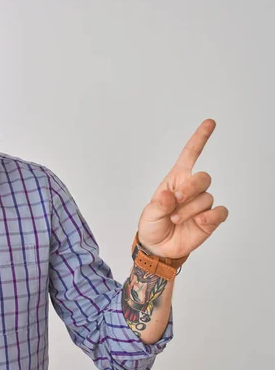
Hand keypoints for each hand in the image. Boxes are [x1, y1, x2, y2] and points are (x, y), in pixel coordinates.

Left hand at [137, 119, 228, 258]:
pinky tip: (199, 222)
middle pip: (203, 177)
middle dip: (189, 189)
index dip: (200, 139)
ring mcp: (202, 204)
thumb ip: (159, 205)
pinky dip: (210, 216)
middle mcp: (190, 189)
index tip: (210, 123)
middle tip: (175, 202)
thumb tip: (170, 196)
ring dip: (190, 209)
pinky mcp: (211, 219)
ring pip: (206, 197)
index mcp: (175, 180)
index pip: (190, 155)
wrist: (159, 247)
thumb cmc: (152, 225)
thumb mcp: (149, 214)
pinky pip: (219, 212)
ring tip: (176, 219)